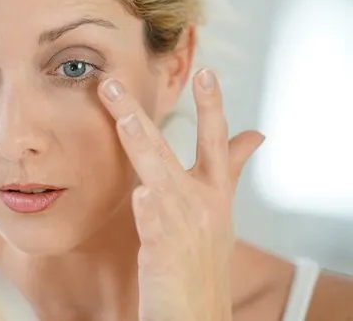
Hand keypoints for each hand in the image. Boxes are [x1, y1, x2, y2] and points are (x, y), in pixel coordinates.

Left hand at [99, 69, 264, 320]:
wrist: (197, 315)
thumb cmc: (201, 263)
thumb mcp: (218, 213)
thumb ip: (230, 171)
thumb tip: (256, 135)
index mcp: (215, 195)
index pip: (218, 142)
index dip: (213, 106)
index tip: (206, 73)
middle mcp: (203, 204)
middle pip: (174, 147)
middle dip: (140, 111)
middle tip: (115, 84)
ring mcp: (184, 224)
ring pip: (158, 173)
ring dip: (140, 143)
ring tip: (123, 118)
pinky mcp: (164, 248)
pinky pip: (152, 219)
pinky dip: (147, 207)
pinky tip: (141, 196)